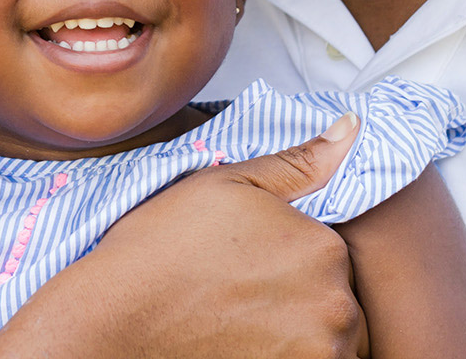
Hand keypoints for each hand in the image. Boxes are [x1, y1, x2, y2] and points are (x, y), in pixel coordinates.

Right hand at [0, 114, 368, 358]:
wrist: (115, 319)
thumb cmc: (159, 253)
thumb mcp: (226, 184)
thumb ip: (298, 164)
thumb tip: (350, 130)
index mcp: (323, 248)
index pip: (334, 254)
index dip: (293, 256)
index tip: (254, 261)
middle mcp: (333, 305)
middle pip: (337, 300)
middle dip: (301, 296)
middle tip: (241, 292)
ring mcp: (317, 353)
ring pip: (328, 339)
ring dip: (298, 332)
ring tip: (240, 321)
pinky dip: (283, 353)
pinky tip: (241, 343)